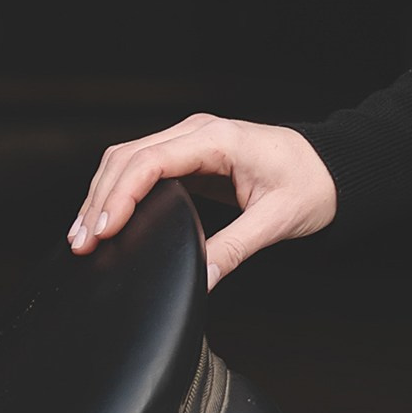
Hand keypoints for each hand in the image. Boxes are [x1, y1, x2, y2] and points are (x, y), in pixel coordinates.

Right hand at [67, 113, 336, 286]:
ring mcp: (191, 141)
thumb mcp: (278, 219)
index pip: (152, 160)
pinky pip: (143, 166)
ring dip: (102, 193)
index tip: (102, 230)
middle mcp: (198, 133)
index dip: (121, 194)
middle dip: (100, 198)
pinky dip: (118, 190)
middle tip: (81, 244)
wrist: (330, 167)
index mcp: (218, 140)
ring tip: (83, 235)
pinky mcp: (190, 155)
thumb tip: (202, 279)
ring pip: (129, 158)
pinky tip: (106, 218)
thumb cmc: (310, 184)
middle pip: (130, 156)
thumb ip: (237, 247)